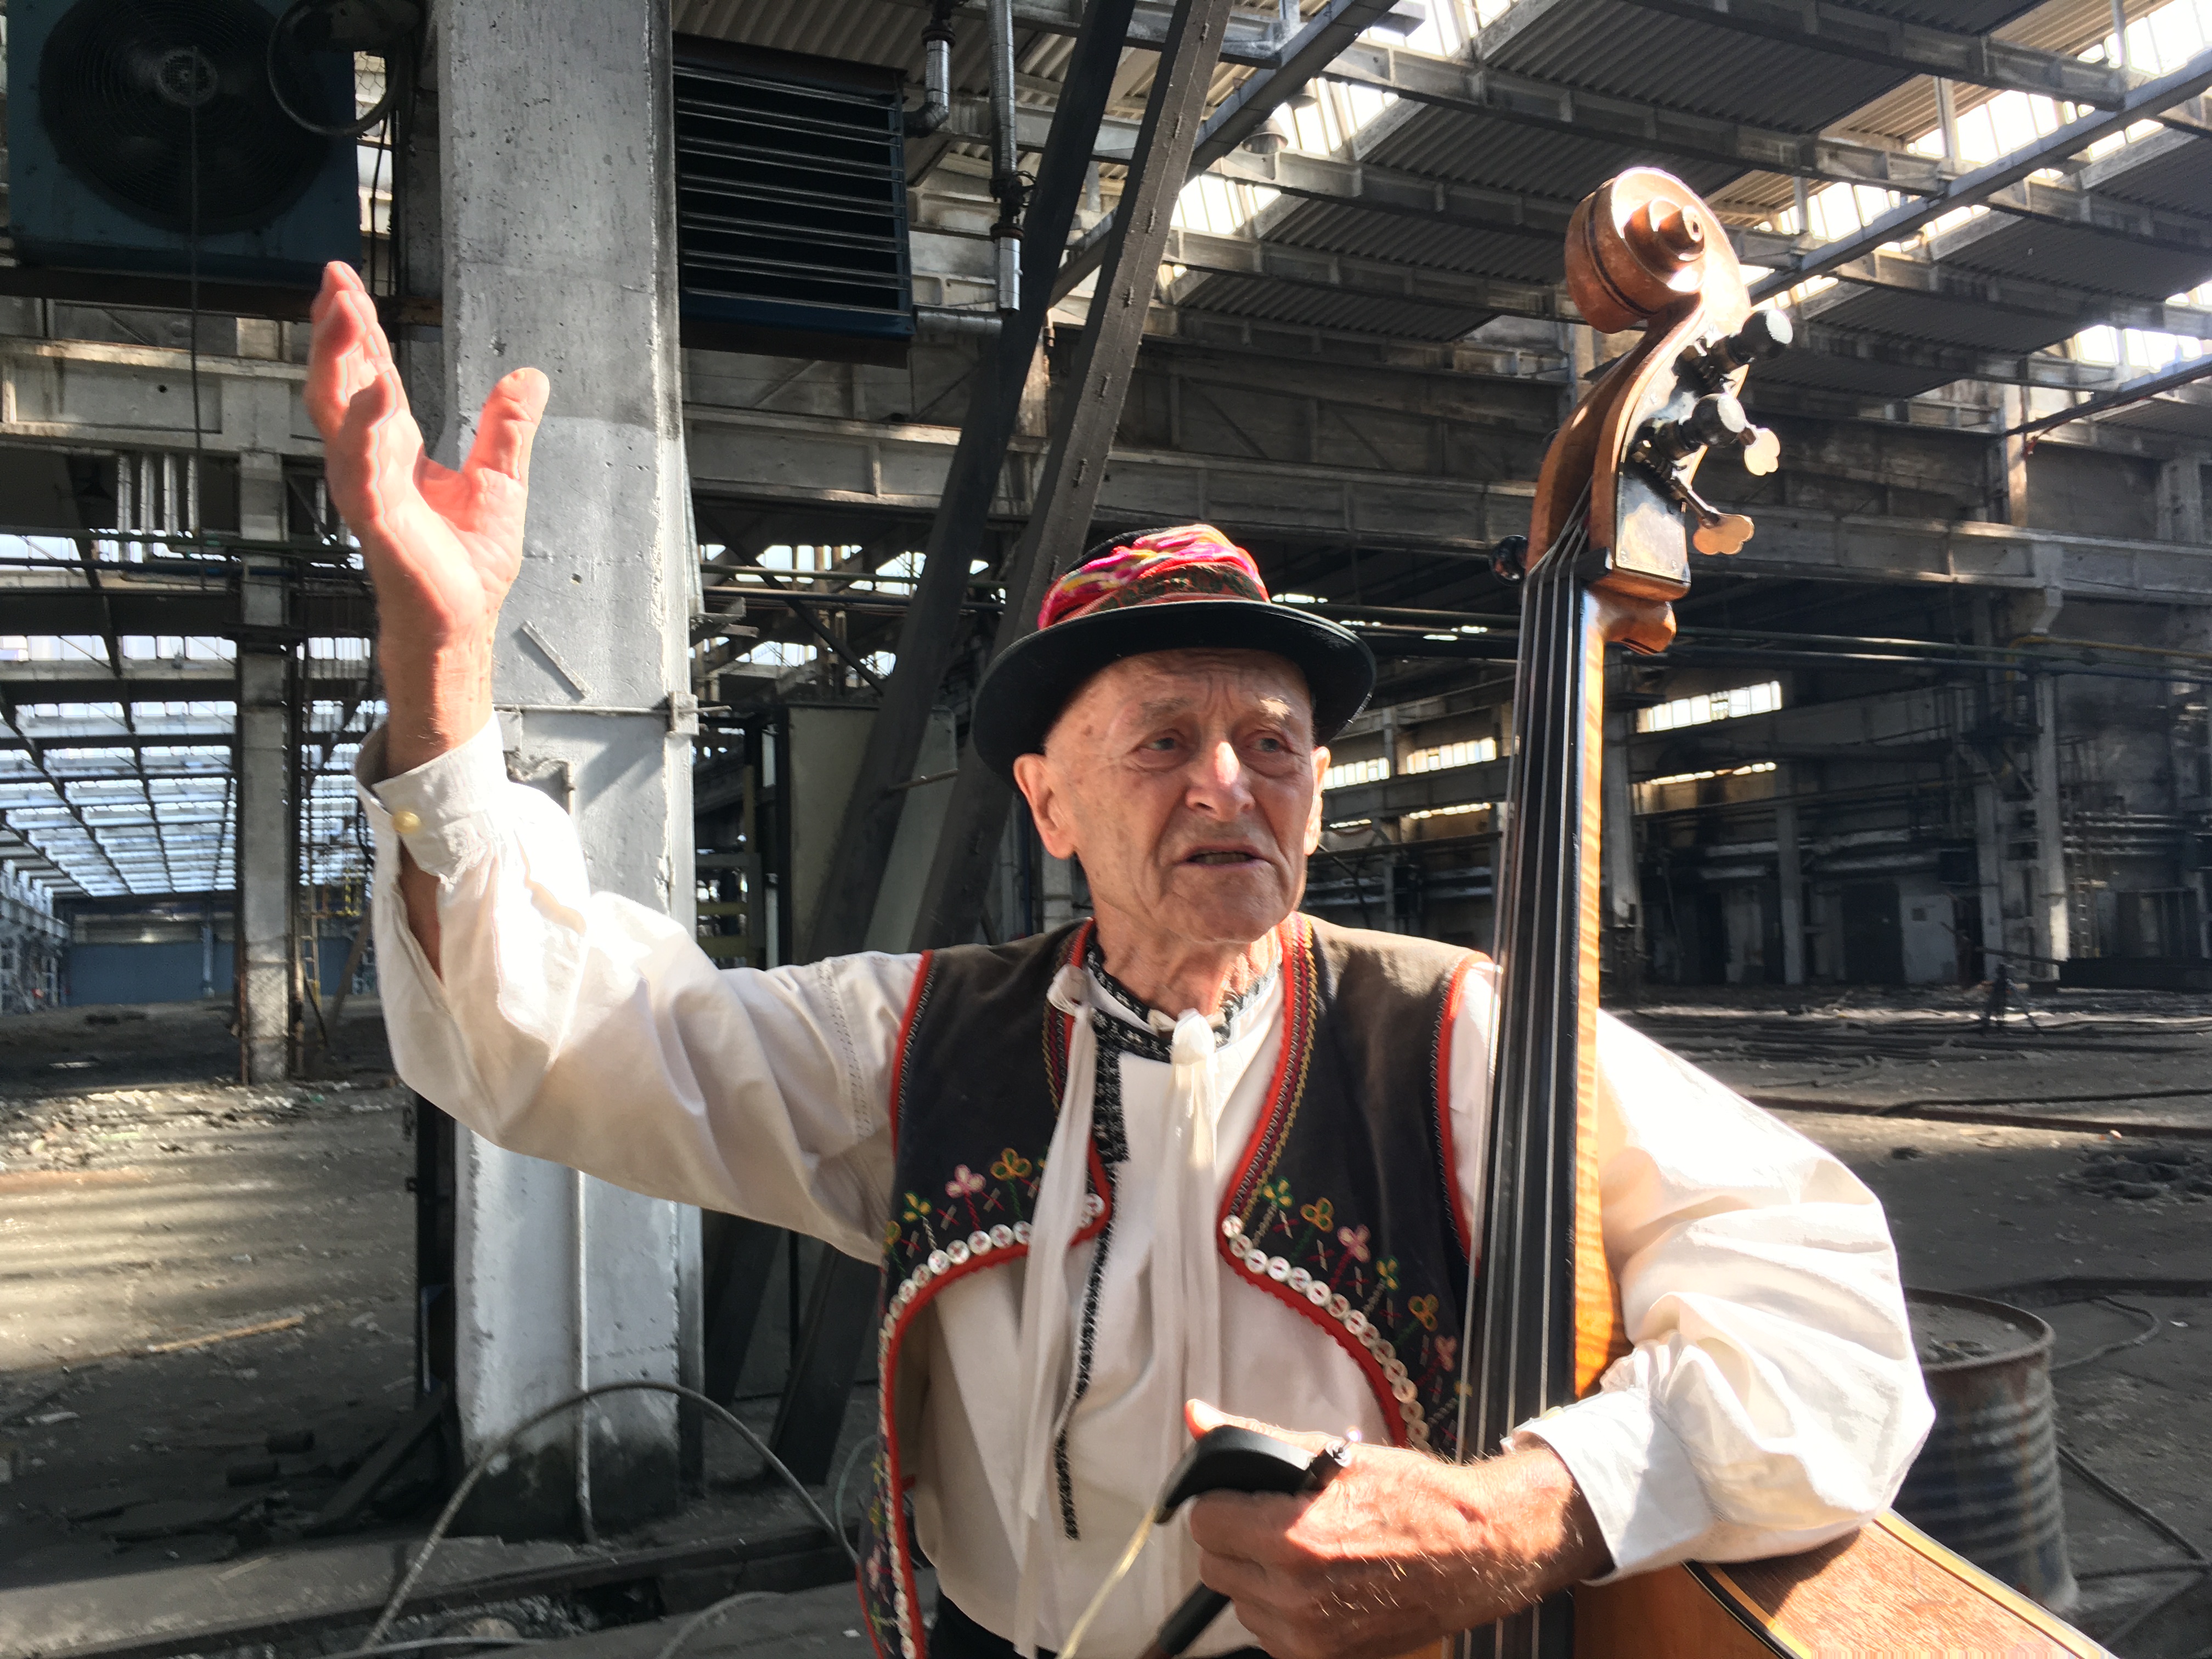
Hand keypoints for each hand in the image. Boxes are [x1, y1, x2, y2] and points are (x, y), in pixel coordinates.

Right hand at [305, 260, 548, 772]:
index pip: (370, 374)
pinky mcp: (378, 521)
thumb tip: (528, 379)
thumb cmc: (465, 567)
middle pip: (341, 383)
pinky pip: (364, 469)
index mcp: (396, 449)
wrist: (461, 625)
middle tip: (333, 281)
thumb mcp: (499, 482)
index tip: (342, 282)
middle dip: (335, 331)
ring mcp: (368, 490)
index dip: (356, 329)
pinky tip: (377, 393)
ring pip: (339, 415)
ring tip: (344, 314)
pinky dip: (366, 430)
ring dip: (339, 364)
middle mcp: (372, 462)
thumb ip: (507, 430)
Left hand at [1181, 1401, 1609, 1658]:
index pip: (1204, 1522)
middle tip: (1275, 1519)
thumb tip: (1196, 1417)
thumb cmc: (1413, 1499)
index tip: (1246, 1496)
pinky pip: (1270, 1632)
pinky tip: (1317, 1583)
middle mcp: (1295, 1597)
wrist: (1476, 1554)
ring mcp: (1309, 1638)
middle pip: (1214, 1565)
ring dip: (1258, 1576)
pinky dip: (1282, 1609)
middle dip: (1236, 1537)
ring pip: (1240, 1601)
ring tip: (1304, 1551)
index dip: (1223, 1502)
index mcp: (1292, 1539)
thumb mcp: (1331, 1456)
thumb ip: (1254, 1441)